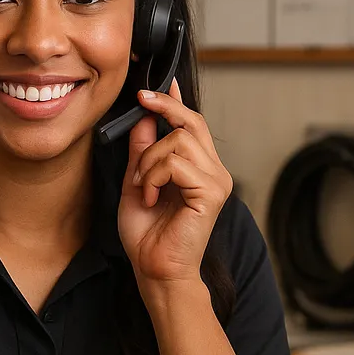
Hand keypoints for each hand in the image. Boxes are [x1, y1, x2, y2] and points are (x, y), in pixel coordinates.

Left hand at [118, 78, 232, 286]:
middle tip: (140, 100)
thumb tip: (143, 117)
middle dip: (163, 107)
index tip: (157, 83)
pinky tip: (150, 198)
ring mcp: (216, 180)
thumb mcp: (137, 183)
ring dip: (150, 160)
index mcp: (198, 168)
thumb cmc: (147, 236)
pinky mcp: (211, 192)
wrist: (155, 271)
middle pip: (192, 121)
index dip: (176, 99)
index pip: (192, 123)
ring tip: (143, 186)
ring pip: (179, 139)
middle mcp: (213, 170)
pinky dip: (154, 176)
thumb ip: (142, 152)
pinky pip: (176, 163)